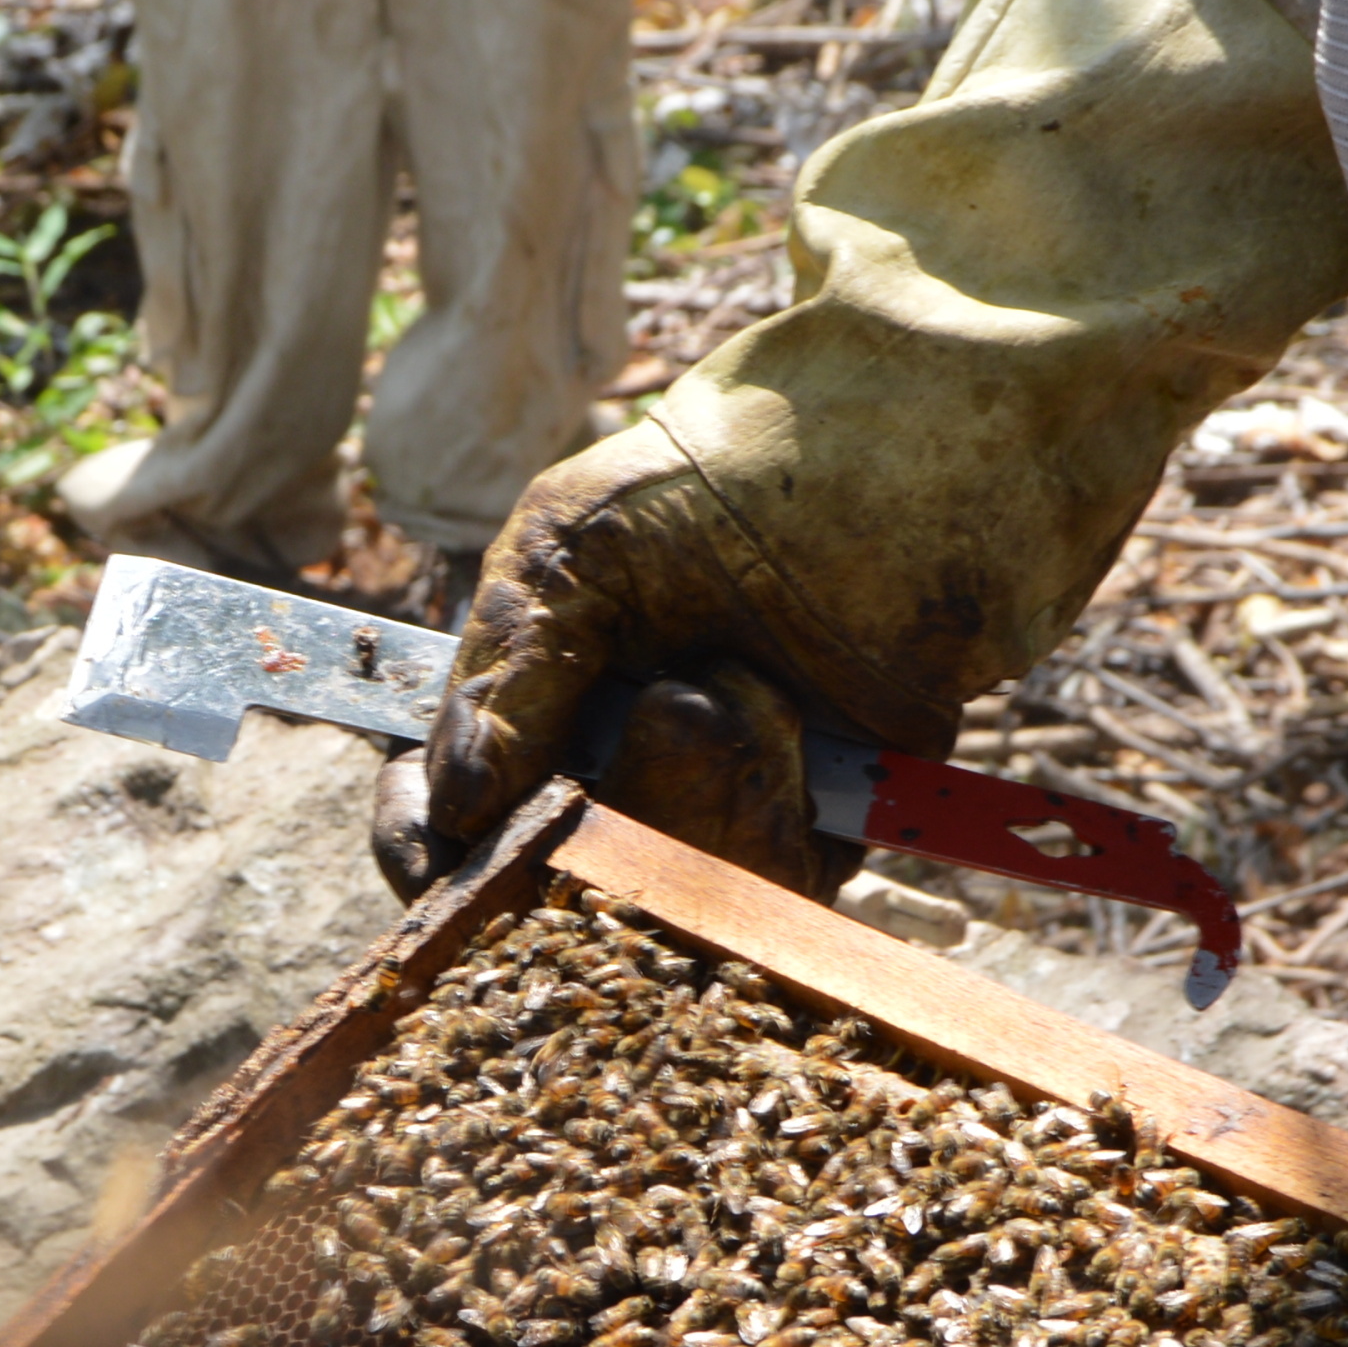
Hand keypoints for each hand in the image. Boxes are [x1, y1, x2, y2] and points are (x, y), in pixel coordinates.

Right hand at [374, 416, 1014, 902]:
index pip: (449, 823)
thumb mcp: (578, 547)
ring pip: (662, 893)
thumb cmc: (731, 472)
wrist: (915, 453)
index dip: (432, 853)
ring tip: (743, 678)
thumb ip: (508, 674)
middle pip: (552, 881)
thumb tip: (449, 806)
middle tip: (674, 699)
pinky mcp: (814, 838)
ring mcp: (712, 812)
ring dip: (700, 780)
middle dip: (605, 802)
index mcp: (536, 704)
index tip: (444, 851)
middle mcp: (615, 773)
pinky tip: (793, 716)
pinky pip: (762, 891)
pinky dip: (771, 798)